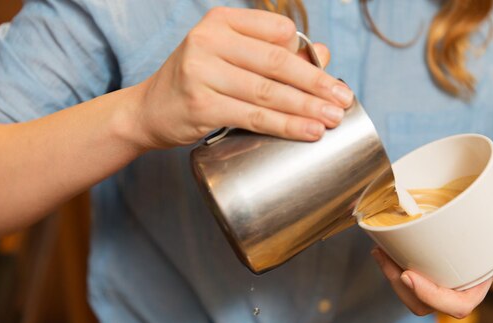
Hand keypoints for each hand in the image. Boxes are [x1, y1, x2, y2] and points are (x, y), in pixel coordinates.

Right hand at [132, 7, 353, 149]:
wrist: (149, 110)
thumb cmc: (197, 82)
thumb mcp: (229, 57)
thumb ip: (272, 52)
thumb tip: (323, 55)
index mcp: (221, 21)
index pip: (279, 31)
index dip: (308, 55)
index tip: (330, 78)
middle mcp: (209, 40)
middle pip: (277, 62)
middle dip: (317, 84)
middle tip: (343, 100)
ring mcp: (202, 73)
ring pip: (269, 92)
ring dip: (307, 108)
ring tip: (332, 119)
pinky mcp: (201, 106)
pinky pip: (254, 117)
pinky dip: (285, 126)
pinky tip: (308, 132)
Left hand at [372, 248, 492, 318]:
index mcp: (479, 284)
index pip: (456, 306)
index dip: (431, 297)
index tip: (408, 275)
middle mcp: (457, 285)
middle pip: (424, 304)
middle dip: (401, 288)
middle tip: (384, 257)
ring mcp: (440, 276)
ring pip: (410, 293)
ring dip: (390, 277)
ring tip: (379, 252)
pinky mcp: (427, 264)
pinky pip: (405, 274)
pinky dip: (391, 265)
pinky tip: (382, 247)